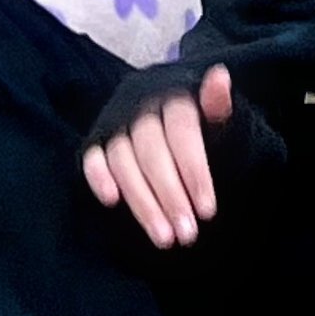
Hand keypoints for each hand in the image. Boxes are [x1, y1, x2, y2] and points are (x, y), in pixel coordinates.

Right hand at [83, 62, 234, 249]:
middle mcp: (141, 106)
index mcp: (174, 96)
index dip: (194, 171)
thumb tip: (220, 78)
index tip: (208, 210)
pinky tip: (111, 201)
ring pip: (123, 160)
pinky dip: (98, 177)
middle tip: (187, 234)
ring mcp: (116, 123)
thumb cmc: (206, 127)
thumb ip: (219, 107)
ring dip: (141, 201)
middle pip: (151, 151)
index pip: (181, 132)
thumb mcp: (222, 119)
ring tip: (164, 237)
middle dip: (169, 195)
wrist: (178, 120)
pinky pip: (92, 157)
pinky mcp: (98, 140)